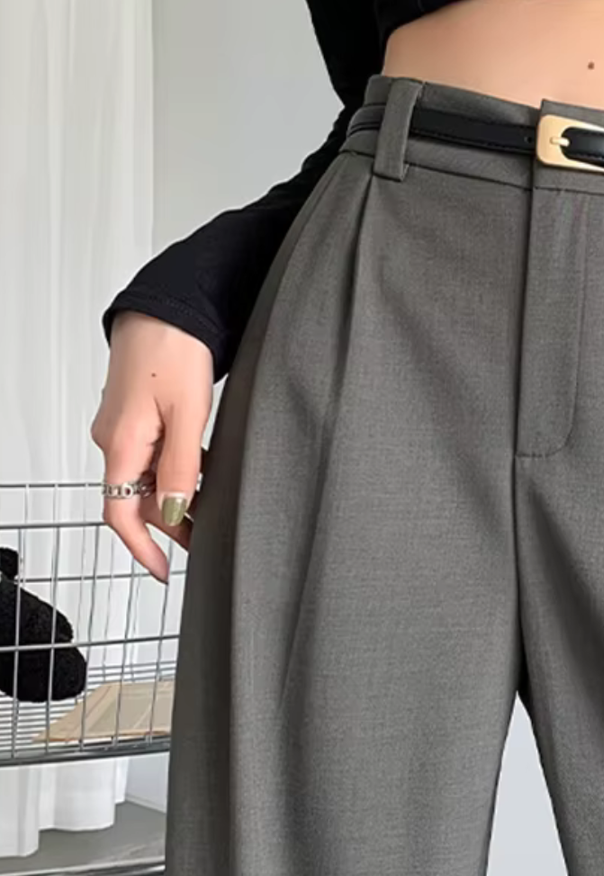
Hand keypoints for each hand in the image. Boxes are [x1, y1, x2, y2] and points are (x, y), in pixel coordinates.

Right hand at [90, 311, 212, 582]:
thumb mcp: (188, 416)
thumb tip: (177, 512)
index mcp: (121, 444)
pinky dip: (178, 470)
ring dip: (179, 495)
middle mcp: (116, 439)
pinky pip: (154, 454)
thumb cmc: (174, 350)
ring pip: (148, 477)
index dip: (142, 548)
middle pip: (138, 499)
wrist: (168, 305)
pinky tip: (205, 470)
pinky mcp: (139, 413)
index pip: (121, 514)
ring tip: (214, 507)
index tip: (163, 570)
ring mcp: (126, 426)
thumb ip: (182, 469)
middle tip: (207, 538)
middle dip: (172, 523)